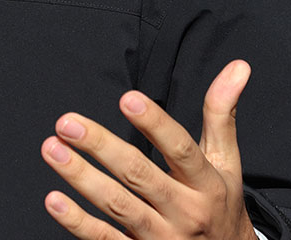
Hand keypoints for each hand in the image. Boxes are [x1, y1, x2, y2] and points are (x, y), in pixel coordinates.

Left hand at [41, 60, 253, 238]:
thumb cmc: (220, 204)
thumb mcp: (227, 162)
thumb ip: (222, 114)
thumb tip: (238, 66)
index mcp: (205, 183)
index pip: (181, 149)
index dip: (155, 124)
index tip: (128, 99)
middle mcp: (184, 211)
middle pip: (140, 176)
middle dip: (101, 147)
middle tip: (67, 123)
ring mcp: (161, 237)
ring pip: (118, 207)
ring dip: (82, 178)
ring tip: (52, 150)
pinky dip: (78, 223)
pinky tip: (54, 200)